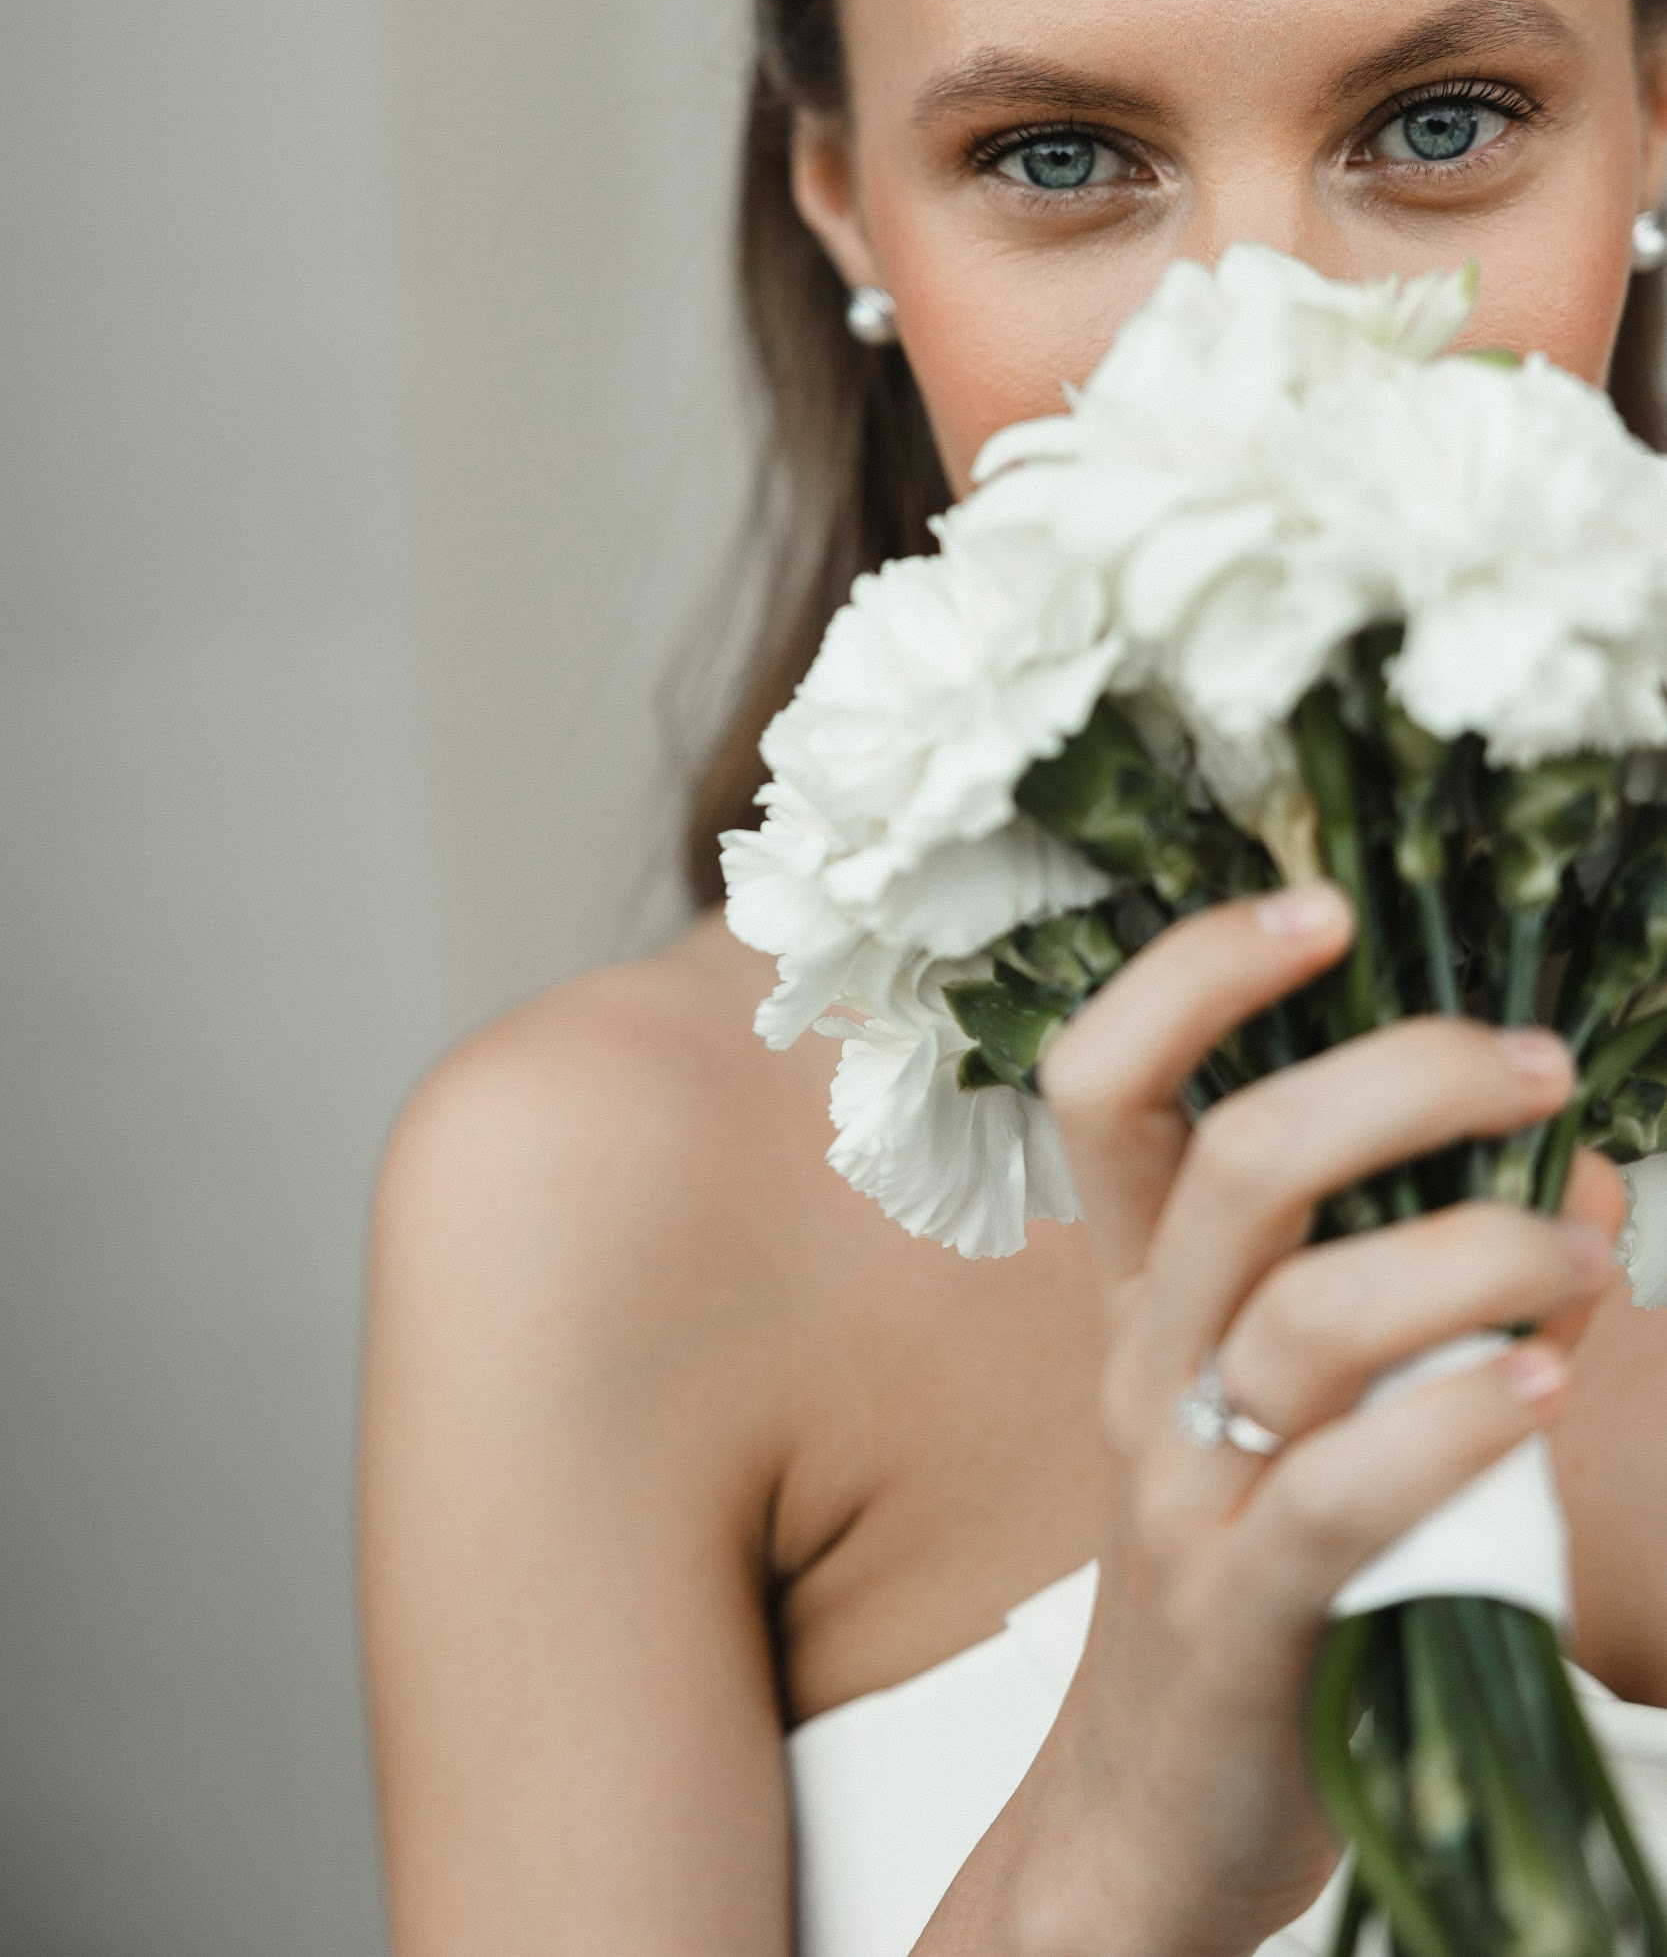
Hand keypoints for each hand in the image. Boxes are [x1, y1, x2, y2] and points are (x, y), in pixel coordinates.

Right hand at [995, 882, 1624, 1956]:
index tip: (1322, 908)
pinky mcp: (1239, 1618)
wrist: (1156, 1808)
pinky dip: (1458, 1423)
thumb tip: (1584, 1177)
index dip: (1191, 976)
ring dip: (1473, 1257)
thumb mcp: (1307, 1411)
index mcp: (1150, 1292)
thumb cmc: (1254, 1570)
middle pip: (1232, 1165)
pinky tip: (1543, 1392)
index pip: (1104, 1086)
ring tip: (1580, 1264)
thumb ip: (1427, 1284)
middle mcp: (1147, 1366)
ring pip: (1305, 1317)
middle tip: (1534, 1066)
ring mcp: (1181, 1491)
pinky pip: (1342, 1493)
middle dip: (1396, 1080)